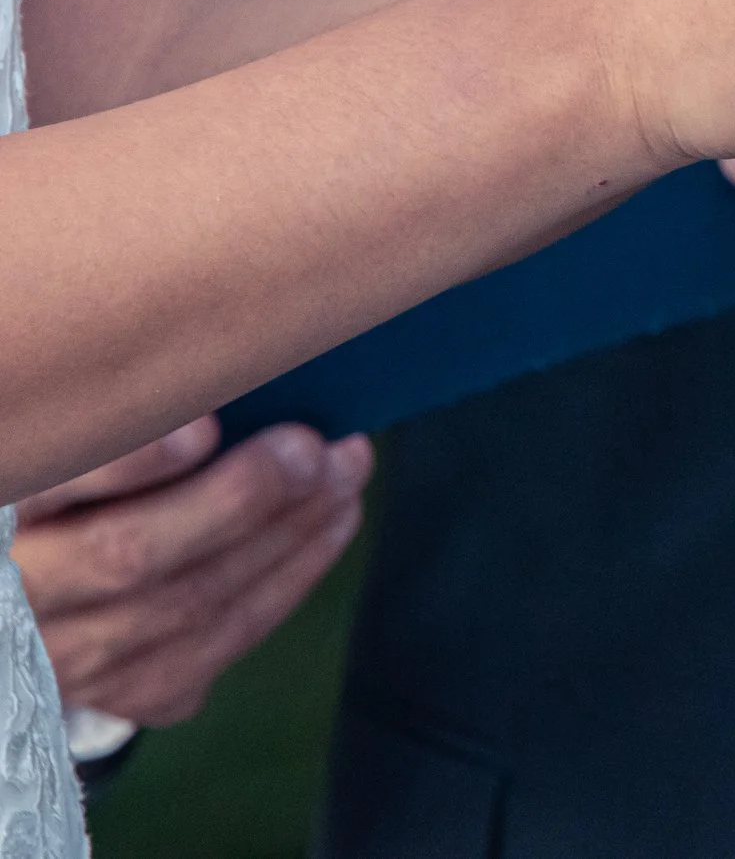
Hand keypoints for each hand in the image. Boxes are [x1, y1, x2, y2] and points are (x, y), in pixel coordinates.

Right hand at [15, 417, 370, 724]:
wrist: (31, 608)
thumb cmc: (64, 504)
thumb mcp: (66, 462)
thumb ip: (110, 435)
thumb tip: (210, 397)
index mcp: (0, 529)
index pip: (49, 493)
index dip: (129, 466)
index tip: (203, 429)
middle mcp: (23, 603)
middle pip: (128, 558)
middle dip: (237, 499)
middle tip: (310, 444)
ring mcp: (71, 660)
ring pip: (191, 606)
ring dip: (289, 533)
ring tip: (345, 468)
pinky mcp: (126, 692)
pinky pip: (221, 643)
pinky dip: (291, 577)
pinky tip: (335, 521)